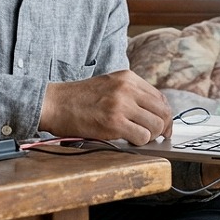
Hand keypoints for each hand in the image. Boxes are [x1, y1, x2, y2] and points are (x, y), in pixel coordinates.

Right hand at [40, 71, 172, 144]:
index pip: (160, 97)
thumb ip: (130, 95)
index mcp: (127, 77)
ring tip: (137, 137)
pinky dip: (139, 142)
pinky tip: (128, 140)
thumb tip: (153, 114)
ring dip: (150, 136)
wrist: (54, 103)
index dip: (165, 115)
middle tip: (157, 137)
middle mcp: (127, 88)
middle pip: (163, 111)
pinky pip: (142, 137)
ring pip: (156, 125)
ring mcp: (121, 104)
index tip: (163, 125)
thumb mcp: (108, 86)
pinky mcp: (114, 122)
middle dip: (163, 127)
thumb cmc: (78, 99)